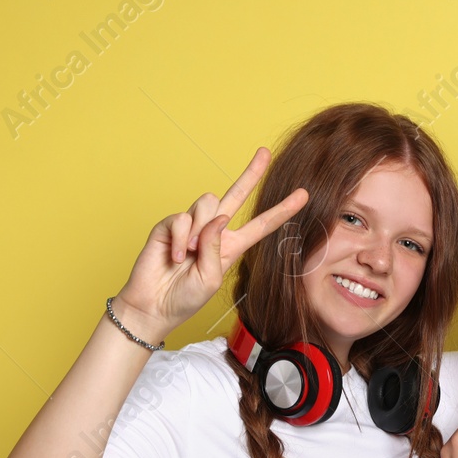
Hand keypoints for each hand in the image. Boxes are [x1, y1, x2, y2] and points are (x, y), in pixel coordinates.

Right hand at [115, 147, 308, 338]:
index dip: (282, 210)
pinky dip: (179, 237)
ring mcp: (191, 225)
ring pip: (207, 203)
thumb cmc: (185, 298)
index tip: (303, 194)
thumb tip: (217, 218)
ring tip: (188, 254)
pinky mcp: (169, 225)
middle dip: (251, 173)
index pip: (261, 225)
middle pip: (236, 195)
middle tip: (265, 152)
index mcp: (231, 246)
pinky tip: (175, 256)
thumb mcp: (211, 279)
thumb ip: (216, 248)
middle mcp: (213, 231)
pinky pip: (181, 218)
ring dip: (199, 229)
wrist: (154, 305)